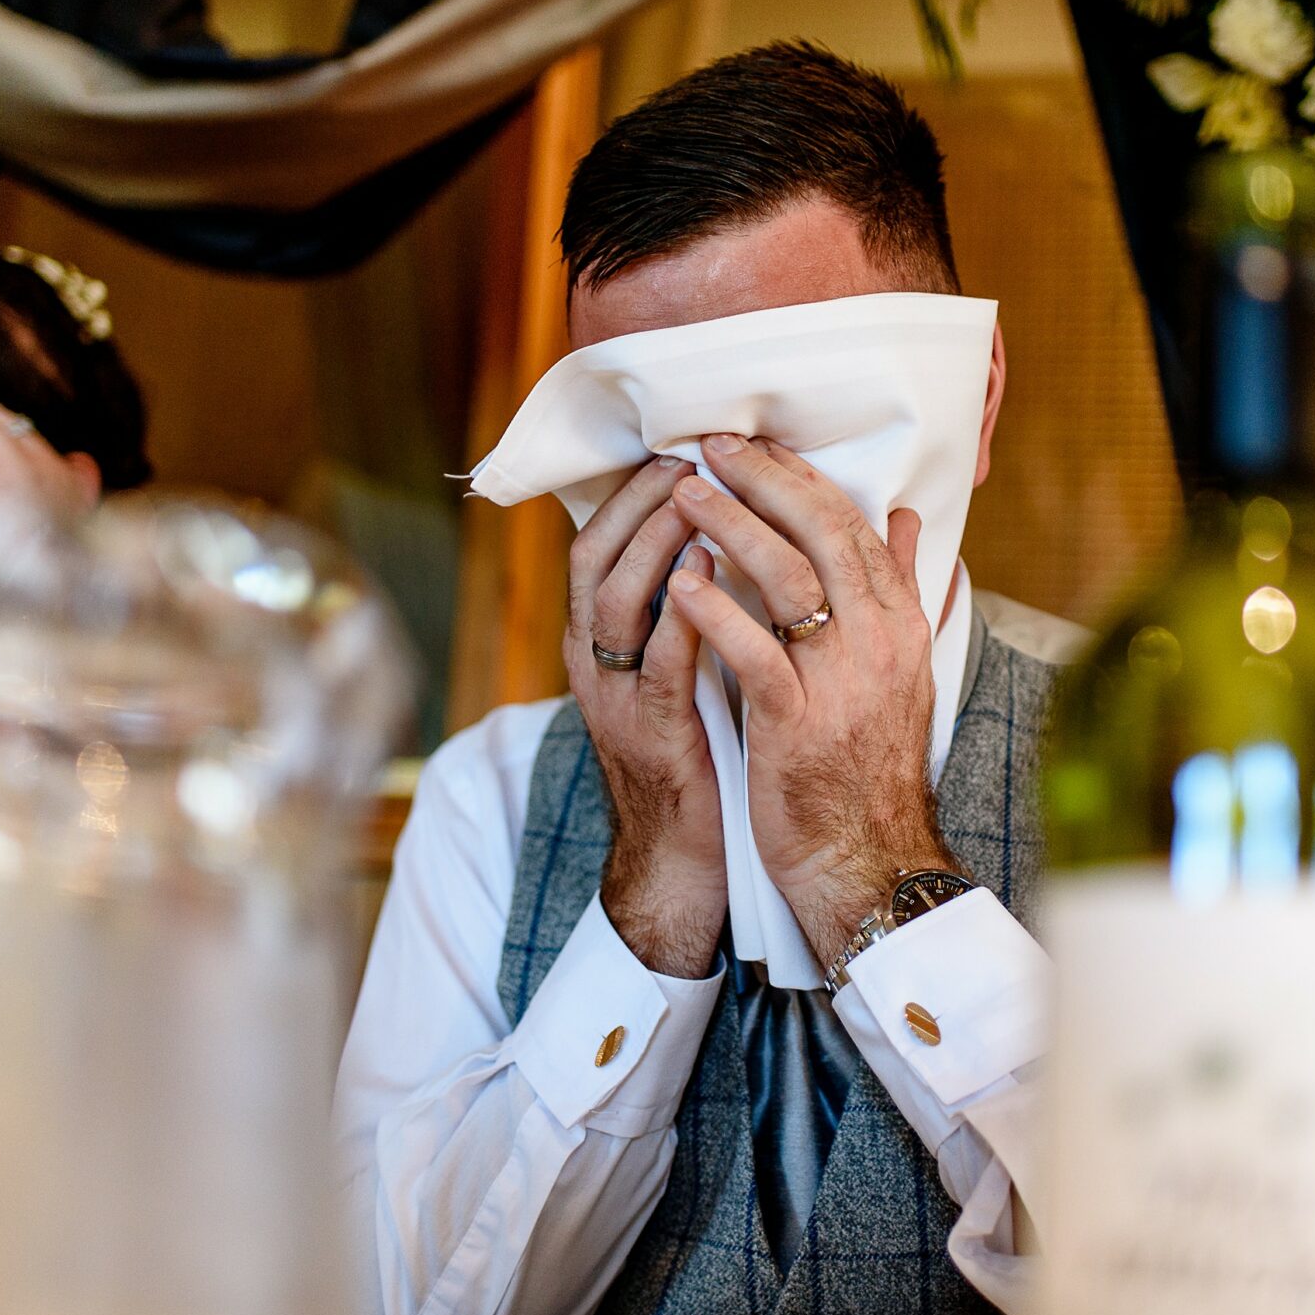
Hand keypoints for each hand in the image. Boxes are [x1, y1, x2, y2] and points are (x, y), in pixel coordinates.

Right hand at [565, 456, 725, 978]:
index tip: (676, 452)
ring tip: (699, 499)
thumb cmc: (697, 758)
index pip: (594, 547)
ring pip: (615, 602)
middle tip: (688, 460)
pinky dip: (685, 613)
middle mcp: (593, 665)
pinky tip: (715, 575)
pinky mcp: (651, 735)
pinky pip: (661, 662)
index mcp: (599, 645)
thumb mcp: (681, 674)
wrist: (684, 863)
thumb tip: (721, 539)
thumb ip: (689, 612)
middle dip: (638, 504)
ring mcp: (615, 700)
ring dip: (656, 544)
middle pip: (593, 560)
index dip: (629, 497)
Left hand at [665, 434, 959, 964]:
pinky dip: (718, 613)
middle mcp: (878, 639)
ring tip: (686, 493)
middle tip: (712, 445)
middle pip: (822, 534)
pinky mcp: (796, 721)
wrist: (869, 854)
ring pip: (788, 578)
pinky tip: (682, 581)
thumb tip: (908, 519)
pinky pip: (755, 652)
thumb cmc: (871, 760)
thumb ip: (900, 588)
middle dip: (764, 481)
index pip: (851, 524)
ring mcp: (839, 679)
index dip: (800, 477)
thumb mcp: (901, 667)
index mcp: (900, 621)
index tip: (755, 444)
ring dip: (732, 526)